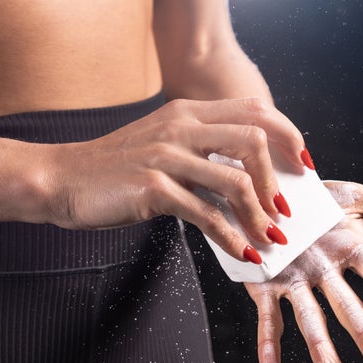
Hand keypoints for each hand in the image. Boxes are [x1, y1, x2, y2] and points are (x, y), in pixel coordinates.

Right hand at [45, 96, 308, 259]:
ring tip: (270, 239)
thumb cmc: (111, 169)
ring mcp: (166, 156)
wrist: (61, 179)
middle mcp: (180, 127)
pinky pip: (206, 215)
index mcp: (186, 112)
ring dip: (261, 218)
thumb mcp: (159, 145)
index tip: (301, 165)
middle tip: (284, 210)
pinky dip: (232, 238)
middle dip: (278, 181)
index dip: (287, 136)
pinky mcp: (153, 188)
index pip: (255, 110)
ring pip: (236, 183)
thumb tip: (245, 179)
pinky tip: (242, 252)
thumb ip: (198, 151)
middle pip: (254, 141)